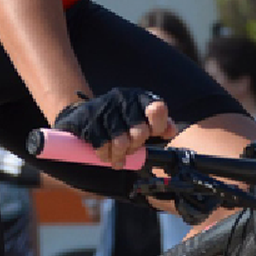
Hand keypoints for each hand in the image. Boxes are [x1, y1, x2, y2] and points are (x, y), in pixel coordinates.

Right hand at [53, 87, 169, 167]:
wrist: (84, 115)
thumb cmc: (119, 119)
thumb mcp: (141, 117)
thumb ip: (160, 124)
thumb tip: (171, 131)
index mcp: (139, 97)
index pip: (157, 109)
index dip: (157, 127)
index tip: (152, 133)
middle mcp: (123, 98)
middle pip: (140, 131)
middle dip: (136, 146)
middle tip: (131, 149)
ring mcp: (105, 107)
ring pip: (120, 141)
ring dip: (120, 155)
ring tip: (118, 158)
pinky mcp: (88, 118)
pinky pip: (102, 144)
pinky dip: (105, 155)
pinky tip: (106, 155)